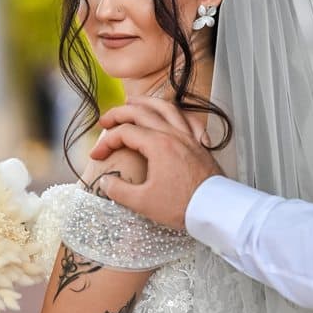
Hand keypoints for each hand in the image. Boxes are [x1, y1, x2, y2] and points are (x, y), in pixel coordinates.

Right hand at [91, 96, 223, 229]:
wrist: (215, 210)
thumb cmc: (182, 206)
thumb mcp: (143, 202)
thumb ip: (119, 190)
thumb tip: (106, 182)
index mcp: (158, 145)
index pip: (125, 133)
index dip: (106, 141)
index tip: (96, 155)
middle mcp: (173, 134)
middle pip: (142, 112)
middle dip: (119, 113)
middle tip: (105, 120)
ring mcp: (188, 137)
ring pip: (166, 108)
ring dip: (147, 102)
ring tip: (134, 102)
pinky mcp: (199, 145)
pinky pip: (188, 119)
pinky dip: (177, 113)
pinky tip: (172, 116)